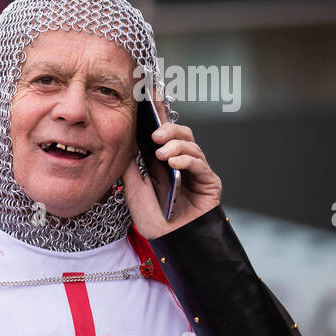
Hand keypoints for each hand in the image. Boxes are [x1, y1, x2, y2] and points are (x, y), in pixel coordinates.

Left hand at [121, 97, 222, 238]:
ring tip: (162, 154)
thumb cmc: (154, 220)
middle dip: (168, 129)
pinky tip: (174, 163)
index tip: (150, 92)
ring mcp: (196, 171)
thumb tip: (126, 143)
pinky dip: (186, 159)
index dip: (157, 112)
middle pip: (180, 133)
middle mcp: (180, 163)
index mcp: (161, 162)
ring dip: (175, 145)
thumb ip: (131, 167)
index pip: (160, 132)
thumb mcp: (134, 190)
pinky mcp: (209, 182)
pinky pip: (200, 164)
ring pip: (191, 144)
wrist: (171, 243)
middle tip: (155, 135)